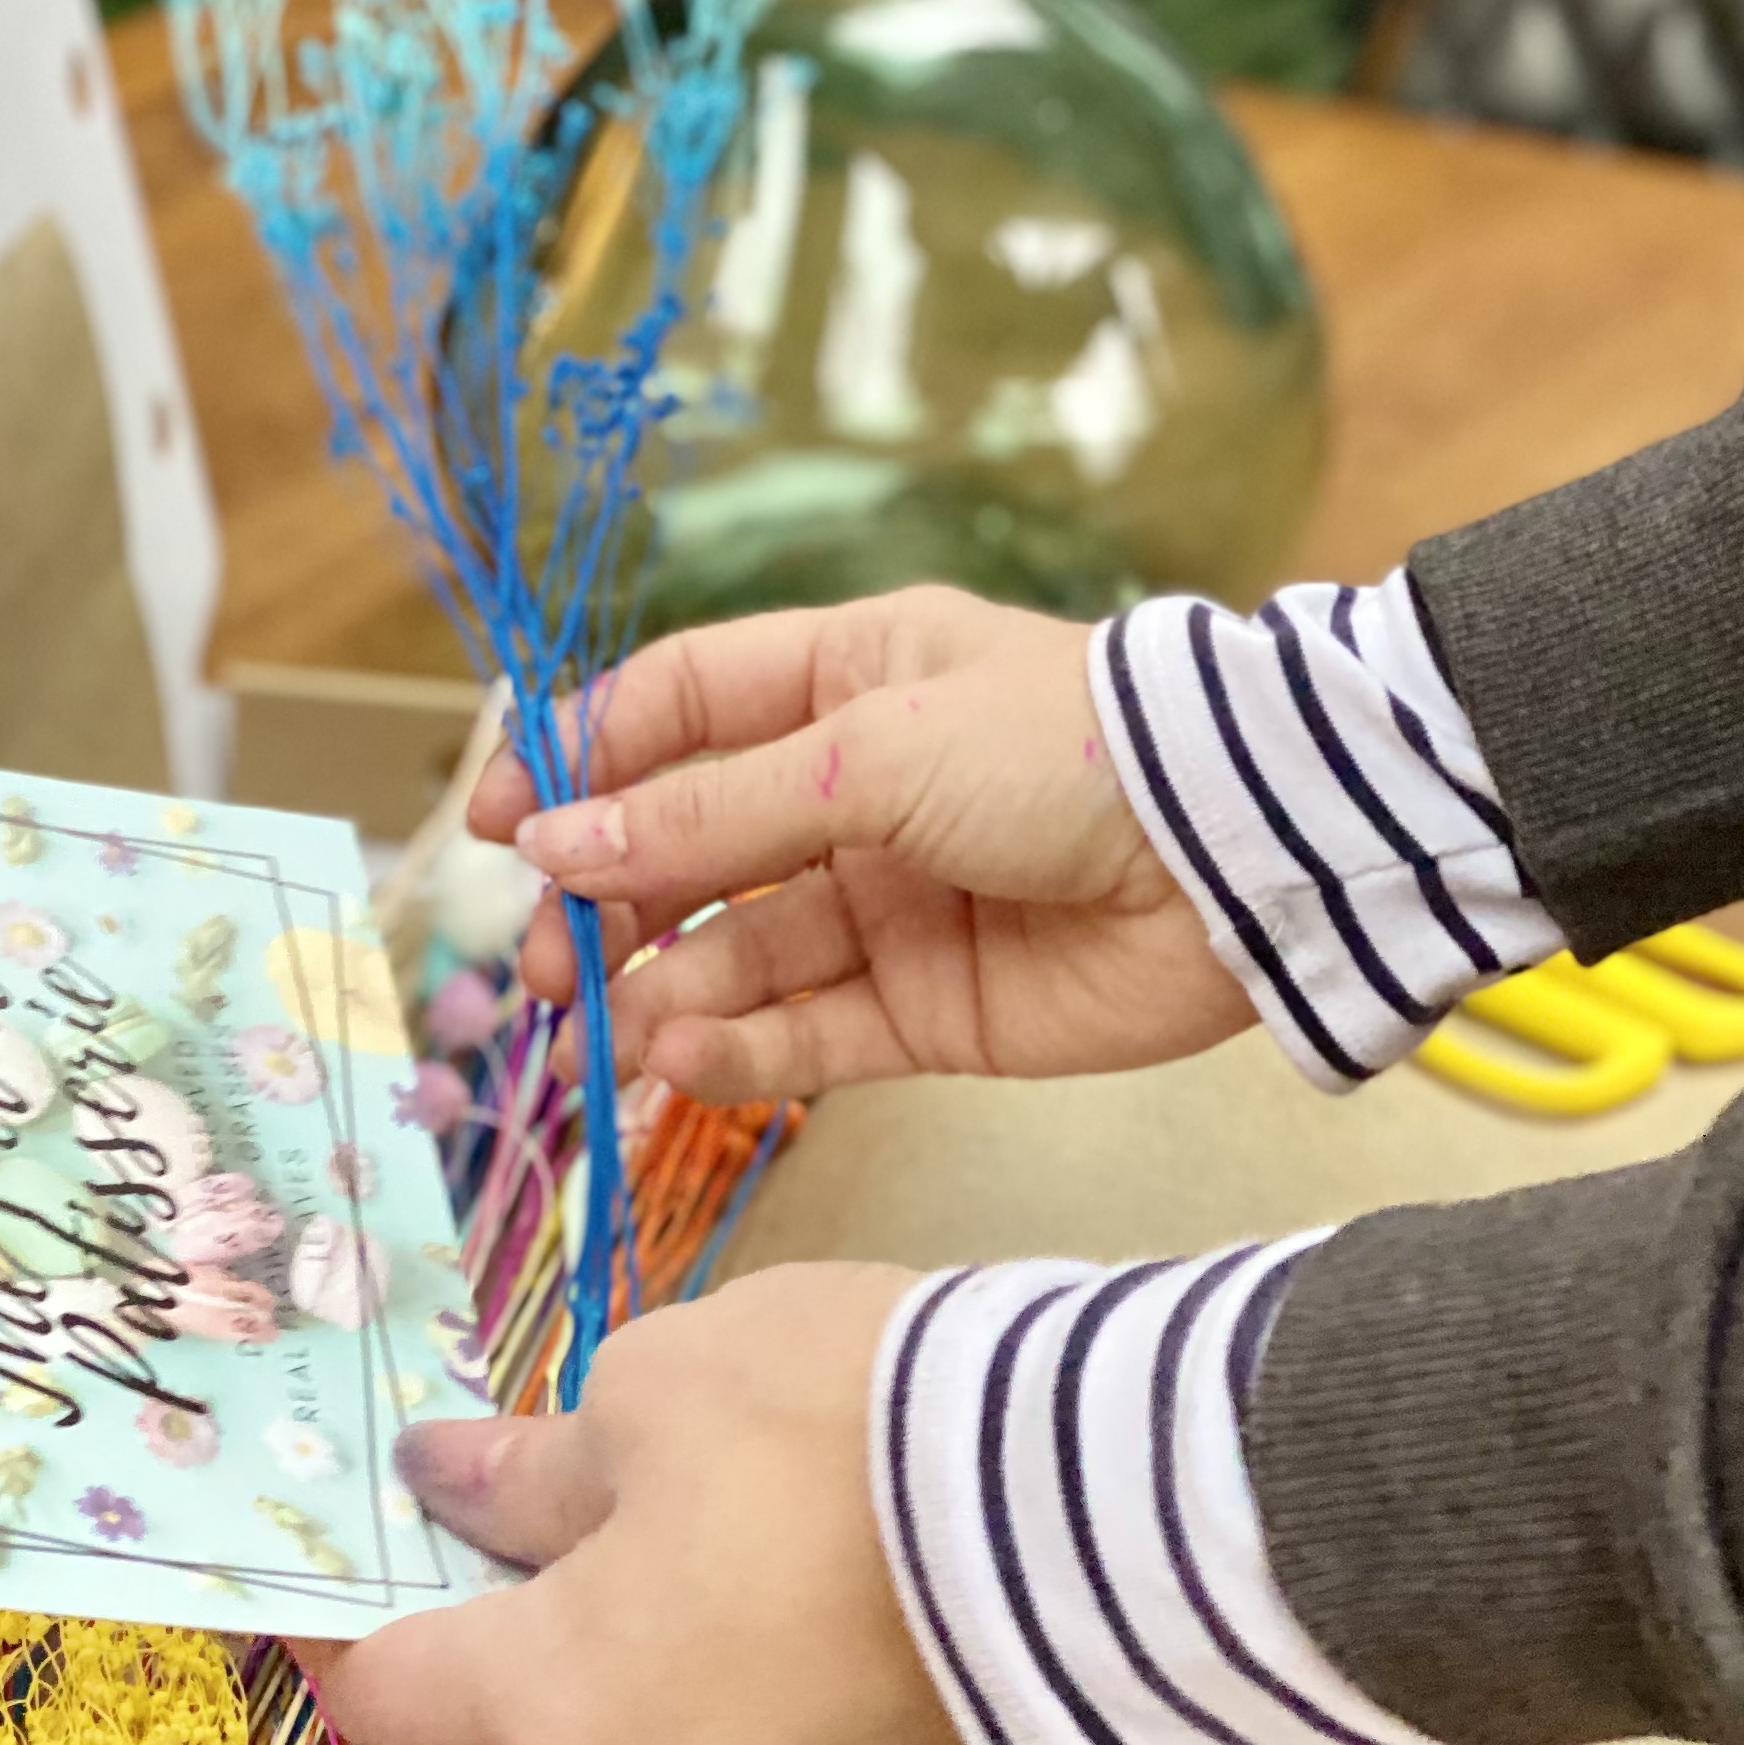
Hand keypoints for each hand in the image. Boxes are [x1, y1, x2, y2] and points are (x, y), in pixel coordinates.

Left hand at [298, 1264, 959, 1744]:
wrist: (1097, 1509)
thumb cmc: (833, 1433)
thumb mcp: (650, 1395)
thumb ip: (528, 1463)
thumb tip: (452, 1484)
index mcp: (545, 1711)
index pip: (377, 1691)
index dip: (325, 1616)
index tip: (319, 1543)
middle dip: (436, 1649)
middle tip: (441, 1524)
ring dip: (552, 1659)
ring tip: (570, 1524)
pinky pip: (690, 1739)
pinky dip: (652, 1669)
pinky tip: (683, 1560)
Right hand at [473, 587, 1250, 1098]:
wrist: (1243, 862)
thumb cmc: (1069, 753)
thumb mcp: (873, 756)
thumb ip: (712, 815)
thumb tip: (554, 842)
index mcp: (845, 683)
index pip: (674, 712)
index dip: (580, 764)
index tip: (499, 829)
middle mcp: (854, 793)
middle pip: (686, 851)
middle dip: (607, 905)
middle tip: (548, 965)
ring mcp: (887, 906)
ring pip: (734, 956)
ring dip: (663, 992)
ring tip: (616, 1031)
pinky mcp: (924, 1011)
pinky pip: (803, 1034)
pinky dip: (738, 1051)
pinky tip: (685, 1061)